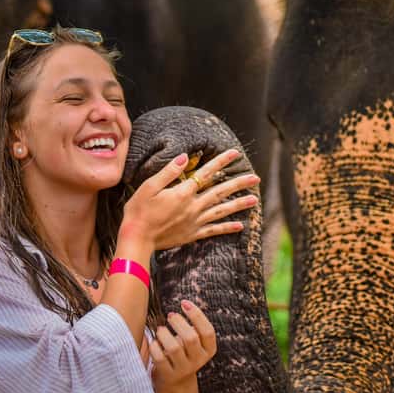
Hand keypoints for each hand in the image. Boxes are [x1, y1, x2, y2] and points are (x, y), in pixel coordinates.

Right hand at [121, 148, 259, 250]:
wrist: (137, 239)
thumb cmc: (139, 211)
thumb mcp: (149, 186)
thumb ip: (169, 172)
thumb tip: (185, 156)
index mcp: (183, 193)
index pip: (206, 173)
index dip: (221, 162)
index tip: (235, 153)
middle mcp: (193, 206)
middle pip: (220, 192)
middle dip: (239, 184)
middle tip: (256, 178)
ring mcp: (195, 221)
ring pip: (222, 211)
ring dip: (239, 204)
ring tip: (254, 199)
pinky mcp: (193, 234)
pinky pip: (214, 230)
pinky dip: (227, 228)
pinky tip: (240, 226)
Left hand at [150, 299, 216, 391]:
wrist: (177, 381)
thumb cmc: (185, 352)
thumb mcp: (194, 340)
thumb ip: (193, 326)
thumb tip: (184, 304)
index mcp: (209, 350)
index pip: (208, 331)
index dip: (197, 315)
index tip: (184, 303)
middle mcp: (198, 360)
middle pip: (191, 338)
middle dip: (178, 323)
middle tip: (170, 316)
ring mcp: (184, 369)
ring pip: (174, 348)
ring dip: (164, 334)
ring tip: (161, 329)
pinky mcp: (168, 375)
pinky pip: (160, 358)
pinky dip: (155, 347)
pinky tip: (154, 342)